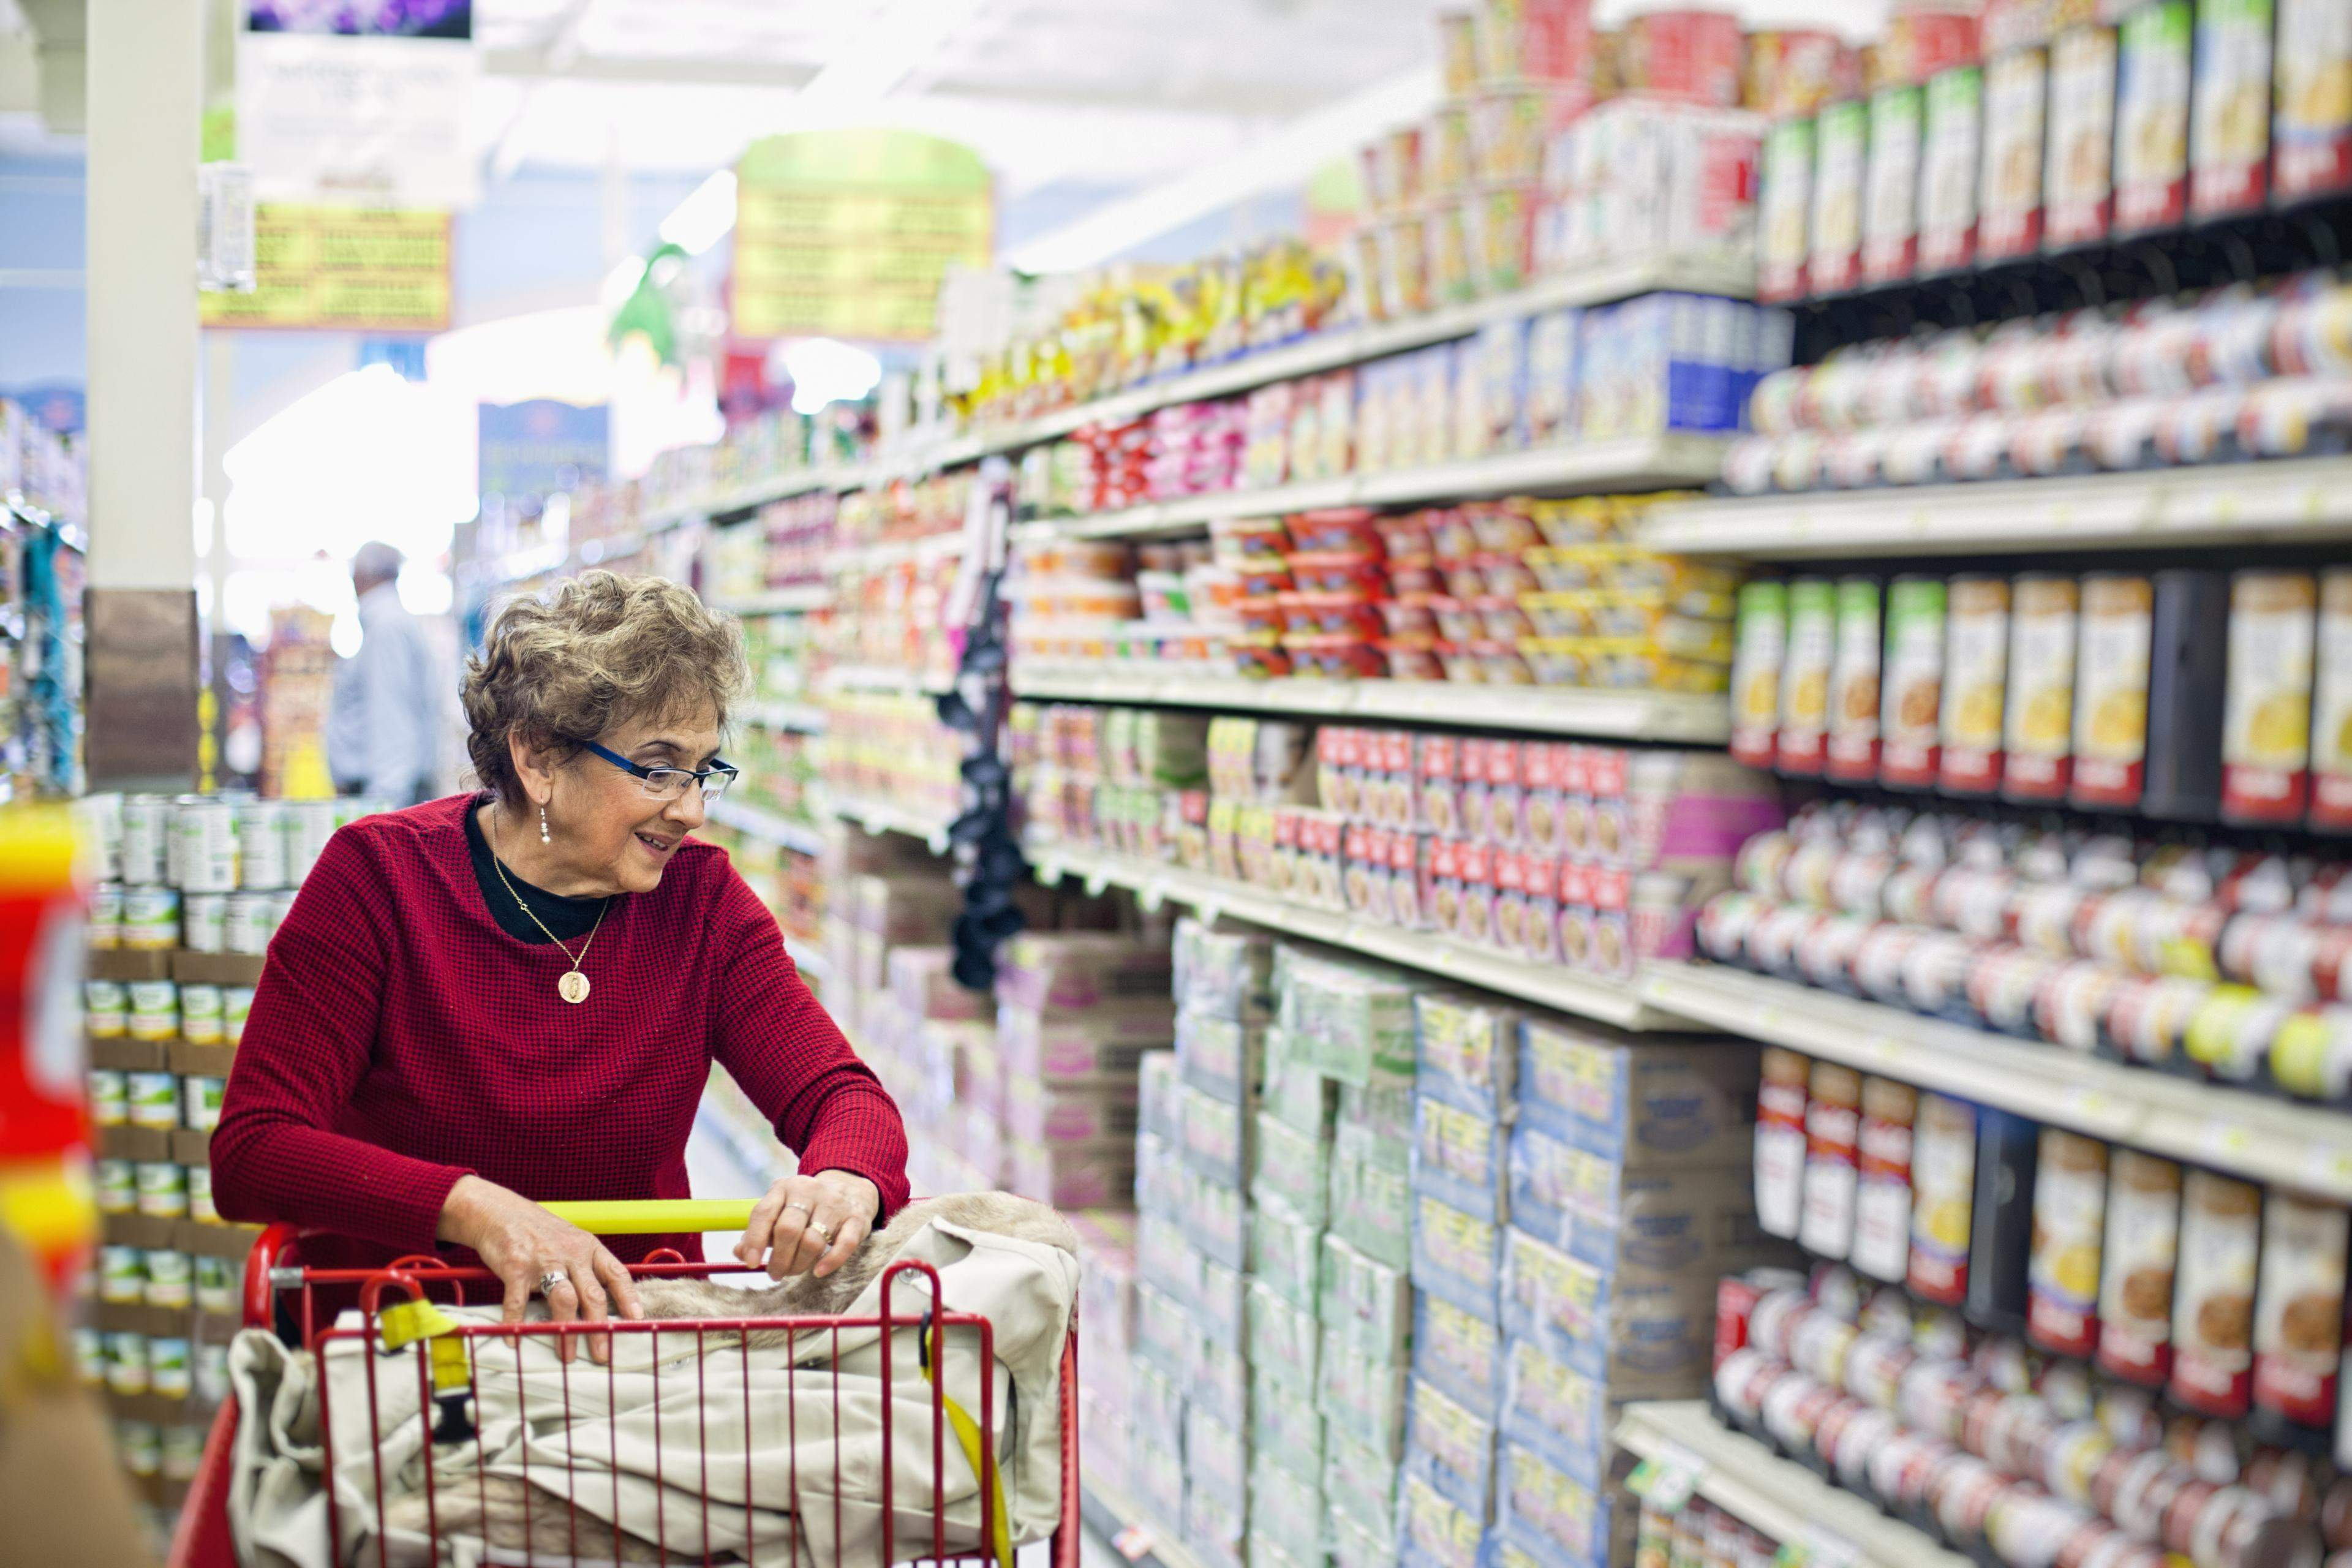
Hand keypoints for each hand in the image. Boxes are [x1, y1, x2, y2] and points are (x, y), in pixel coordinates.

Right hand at [437, 1175, 641, 1363]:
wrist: (500, 1211)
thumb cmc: (539, 1231)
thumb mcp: (571, 1241)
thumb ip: (587, 1268)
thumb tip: (604, 1305)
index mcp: (589, 1248)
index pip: (617, 1274)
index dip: (629, 1298)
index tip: (637, 1320)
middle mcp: (570, 1253)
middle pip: (593, 1294)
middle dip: (599, 1328)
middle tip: (602, 1355)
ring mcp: (543, 1260)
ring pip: (563, 1300)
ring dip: (566, 1331)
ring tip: (568, 1356)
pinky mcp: (515, 1266)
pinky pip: (518, 1300)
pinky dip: (516, 1322)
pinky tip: (515, 1340)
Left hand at [735, 1170, 879, 1280]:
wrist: (850, 1188)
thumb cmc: (806, 1207)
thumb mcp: (780, 1210)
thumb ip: (759, 1231)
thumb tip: (739, 1252)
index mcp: (784, 1187)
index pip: (764, 1213)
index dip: (755, 1240)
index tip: (751, 1263)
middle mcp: (809, 1191)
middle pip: (788, 1229)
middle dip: (779, 1259)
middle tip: (776, 1273)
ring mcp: (834, 1204)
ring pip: (812, 1241)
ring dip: (799, 1264)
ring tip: (794, 1271)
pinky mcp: (856, 1218)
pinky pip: (844, 1245)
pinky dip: (830, 1262)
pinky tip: (818, 1271)